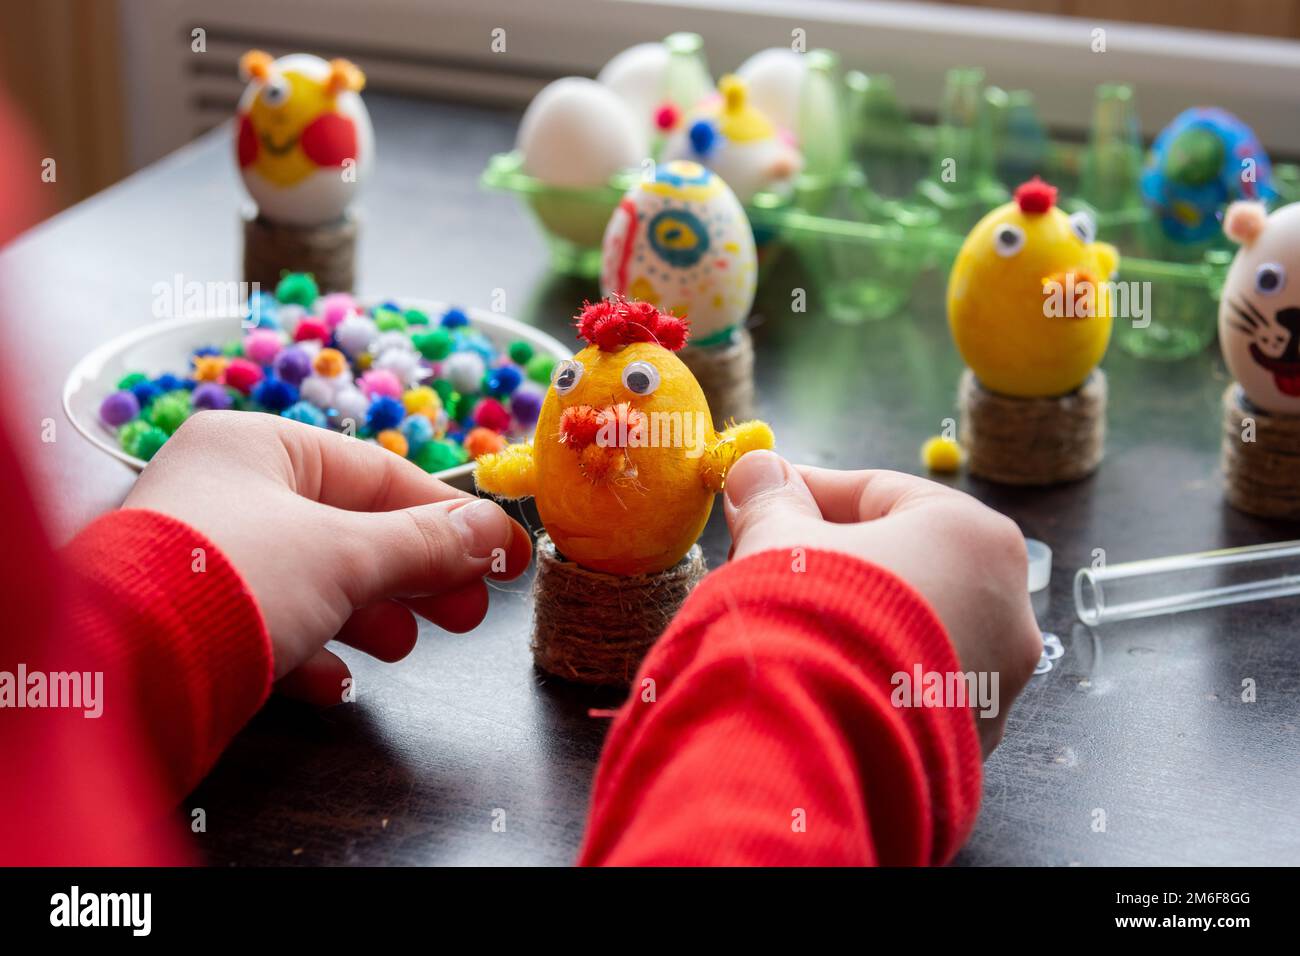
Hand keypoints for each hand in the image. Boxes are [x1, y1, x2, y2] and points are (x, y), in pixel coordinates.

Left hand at [123, 411, 531, 701]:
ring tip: (402, 647)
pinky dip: (312, 653)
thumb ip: (426, 543)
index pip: (376, 473)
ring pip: (315, 579)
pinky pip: (271, 625)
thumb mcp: (347, 555)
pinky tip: (335, 683)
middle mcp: (227, 491)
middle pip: (350, 528)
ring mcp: (207, 554)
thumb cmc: (233, 580)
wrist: (120, 674)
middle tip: (468, 611)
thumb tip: (495, 532)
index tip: (501, 553)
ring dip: (369, 616)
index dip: (447, 517)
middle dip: (413, 575)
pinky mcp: (194, 616)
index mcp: (257, 447)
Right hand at [723, 450, 1040, 755]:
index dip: (806, 493)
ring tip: (788, 625)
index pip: (878, 494)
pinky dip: (872, 674)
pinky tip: (820, 676)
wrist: (823, 744)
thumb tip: (756, 470)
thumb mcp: (778, 541)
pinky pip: (914, 684)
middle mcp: (1010, 603)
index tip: (760, 499)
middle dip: (832, 558)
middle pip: (902, 560)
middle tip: (766, 561)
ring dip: (853, 618)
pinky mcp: (975, 738)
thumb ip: (769, 498)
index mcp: (975, 533)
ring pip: (912, 626)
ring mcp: (1001, 679)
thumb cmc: (812, 620)